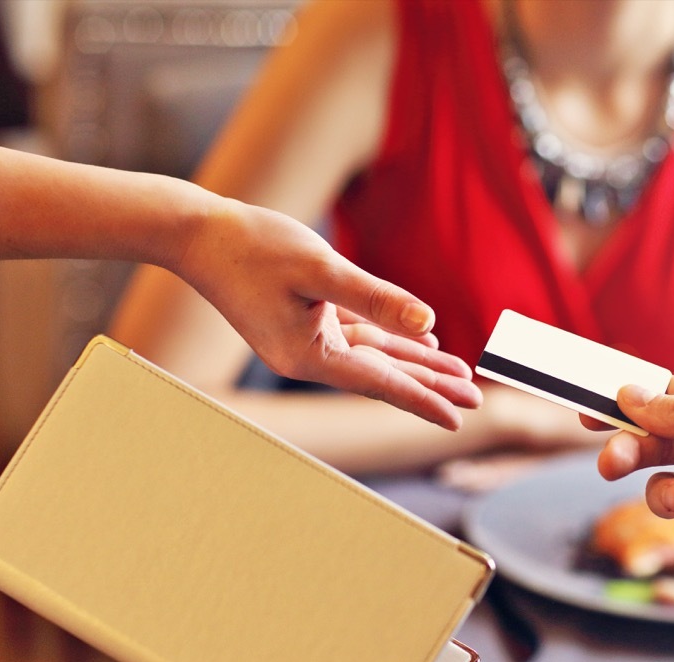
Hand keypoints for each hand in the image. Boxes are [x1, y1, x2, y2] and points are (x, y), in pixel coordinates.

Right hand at [174, 199, 481, 430]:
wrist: (196, 232)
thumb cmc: (253, 246)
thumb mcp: (321, 269)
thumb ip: (377, 298)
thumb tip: (429, 324)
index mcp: (310, 356)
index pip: (381, 383)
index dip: (424, 398)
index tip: (460, 417)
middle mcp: (308, 357)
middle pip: (383, 376)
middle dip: (430, 385)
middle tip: (476, 398)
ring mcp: (305, 339)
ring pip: (375, 356)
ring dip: (417, 362)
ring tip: (460, 374)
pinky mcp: (304, 319)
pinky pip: (358, 335)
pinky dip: (389, 339)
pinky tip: (422, 341)